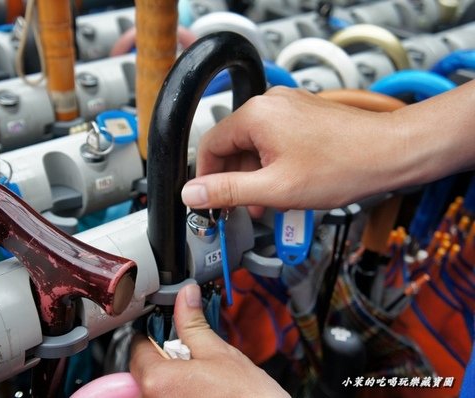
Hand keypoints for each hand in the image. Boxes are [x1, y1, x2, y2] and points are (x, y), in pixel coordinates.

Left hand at [129, 284, 288, 397]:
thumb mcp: (218, 352)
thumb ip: (193, 323)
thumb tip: (185, 296)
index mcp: (157, 380)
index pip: (138, 348)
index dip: (155, 334)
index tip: (169, 330)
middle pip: (146, 369)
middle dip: (166, 357)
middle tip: (193, 354)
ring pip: (158, 387)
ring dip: (175, 377)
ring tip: (204, 377)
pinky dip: (182, 393)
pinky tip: (204, 392)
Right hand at [182, 86, 406, 214]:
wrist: (392, 153)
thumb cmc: (344, 166)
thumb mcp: (276, 188)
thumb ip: (227, 191)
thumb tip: (191, 194)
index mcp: (256, 115)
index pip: (210, 145)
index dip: (206, 178)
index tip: (209, 201)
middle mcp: (270, 104)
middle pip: (232, 145)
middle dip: (234, 180)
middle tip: (241, 209)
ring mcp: (288, 107)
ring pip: (254, 145)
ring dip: (255, 176)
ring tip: (267, 204)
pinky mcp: (302, 115)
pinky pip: (274, 141)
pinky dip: (272, 165)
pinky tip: (283, 187)